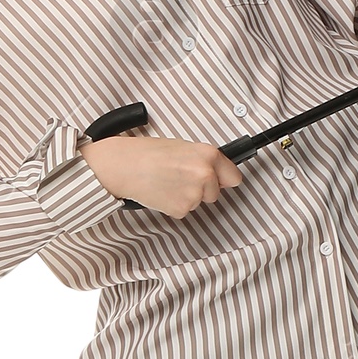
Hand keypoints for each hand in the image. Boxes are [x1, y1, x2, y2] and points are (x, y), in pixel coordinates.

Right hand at [78, 132, 243, 216]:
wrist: (123, 166)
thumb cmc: (146, 153)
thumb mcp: (182, 147)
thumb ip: (202, 160)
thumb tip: (214, 171)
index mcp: (208, 154)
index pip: (233, 177)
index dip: (223, 179)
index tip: (220, 181)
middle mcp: (205, 174)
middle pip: (215, 193)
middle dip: (201, 189)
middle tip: (179, 178)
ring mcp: (195, 194)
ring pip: (198, 203)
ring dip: (185, 197)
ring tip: (167, 182)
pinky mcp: (181, 209)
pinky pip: (183, 211)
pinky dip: (173, 205)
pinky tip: (161, 191)